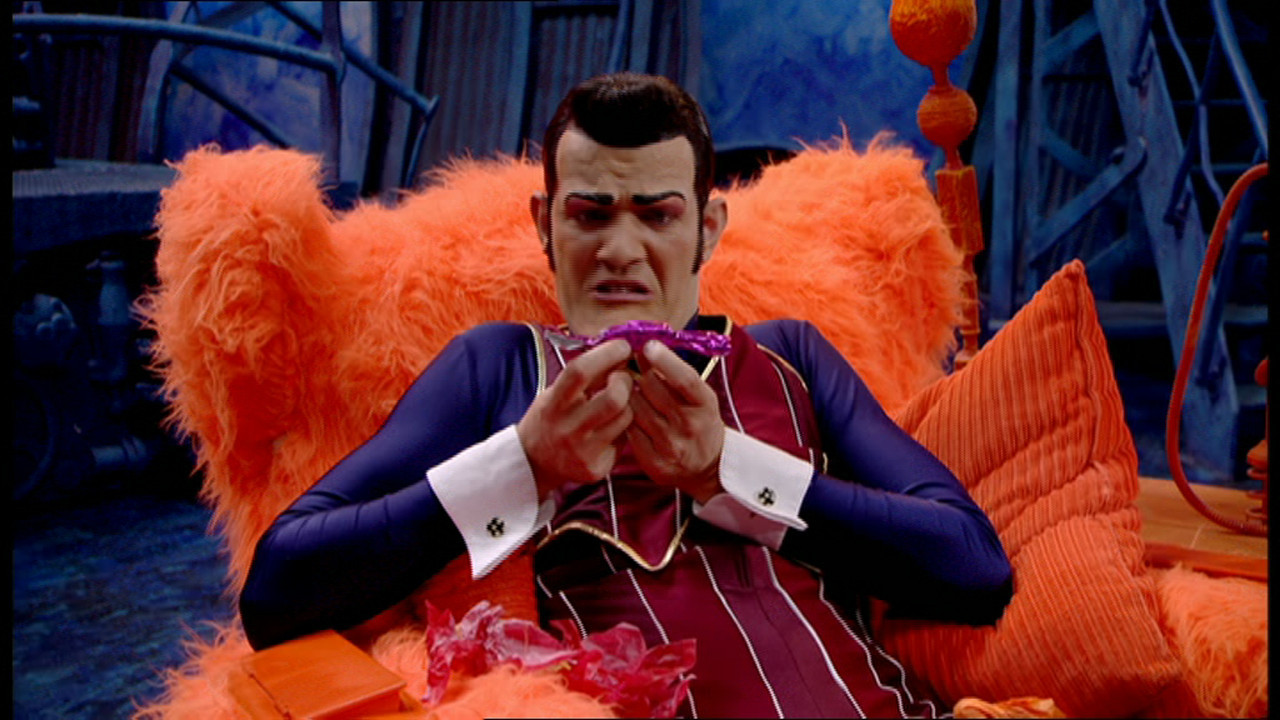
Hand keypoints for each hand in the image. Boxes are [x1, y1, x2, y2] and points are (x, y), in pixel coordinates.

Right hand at [517, 339, 633, 499]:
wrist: (533, 463)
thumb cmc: (551, 418)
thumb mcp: (556, 394)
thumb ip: (584, 377)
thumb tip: (620, 352)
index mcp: (552, 404)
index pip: (580, 372)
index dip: (605, 354)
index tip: (622, 346)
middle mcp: (566, 428)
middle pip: (612, 399)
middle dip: (625, 381)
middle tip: (624, 377)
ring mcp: (582, 451)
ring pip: (625, 419)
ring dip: (629, 404)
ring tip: (619, 402)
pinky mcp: (596, 468)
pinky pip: (624, 440)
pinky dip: (624, 428)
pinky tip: (612, 427)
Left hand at [627, 340, 724, 502]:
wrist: (707, 468)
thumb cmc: (700, 422)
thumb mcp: (700, 397)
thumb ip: (678, 375)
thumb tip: (647, 346)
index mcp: (705, 405)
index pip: (685, 379)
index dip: (664, 359)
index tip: (648, 344)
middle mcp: (689, 426)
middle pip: (651, 388)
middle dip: (639, 372)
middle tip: (633, 365)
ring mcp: (671, 446)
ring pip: (634, 407)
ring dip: (628, 394)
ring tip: (631, 391)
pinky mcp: (654, 462)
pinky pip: (627, 430)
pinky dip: (624, 418)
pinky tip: (628, 414)